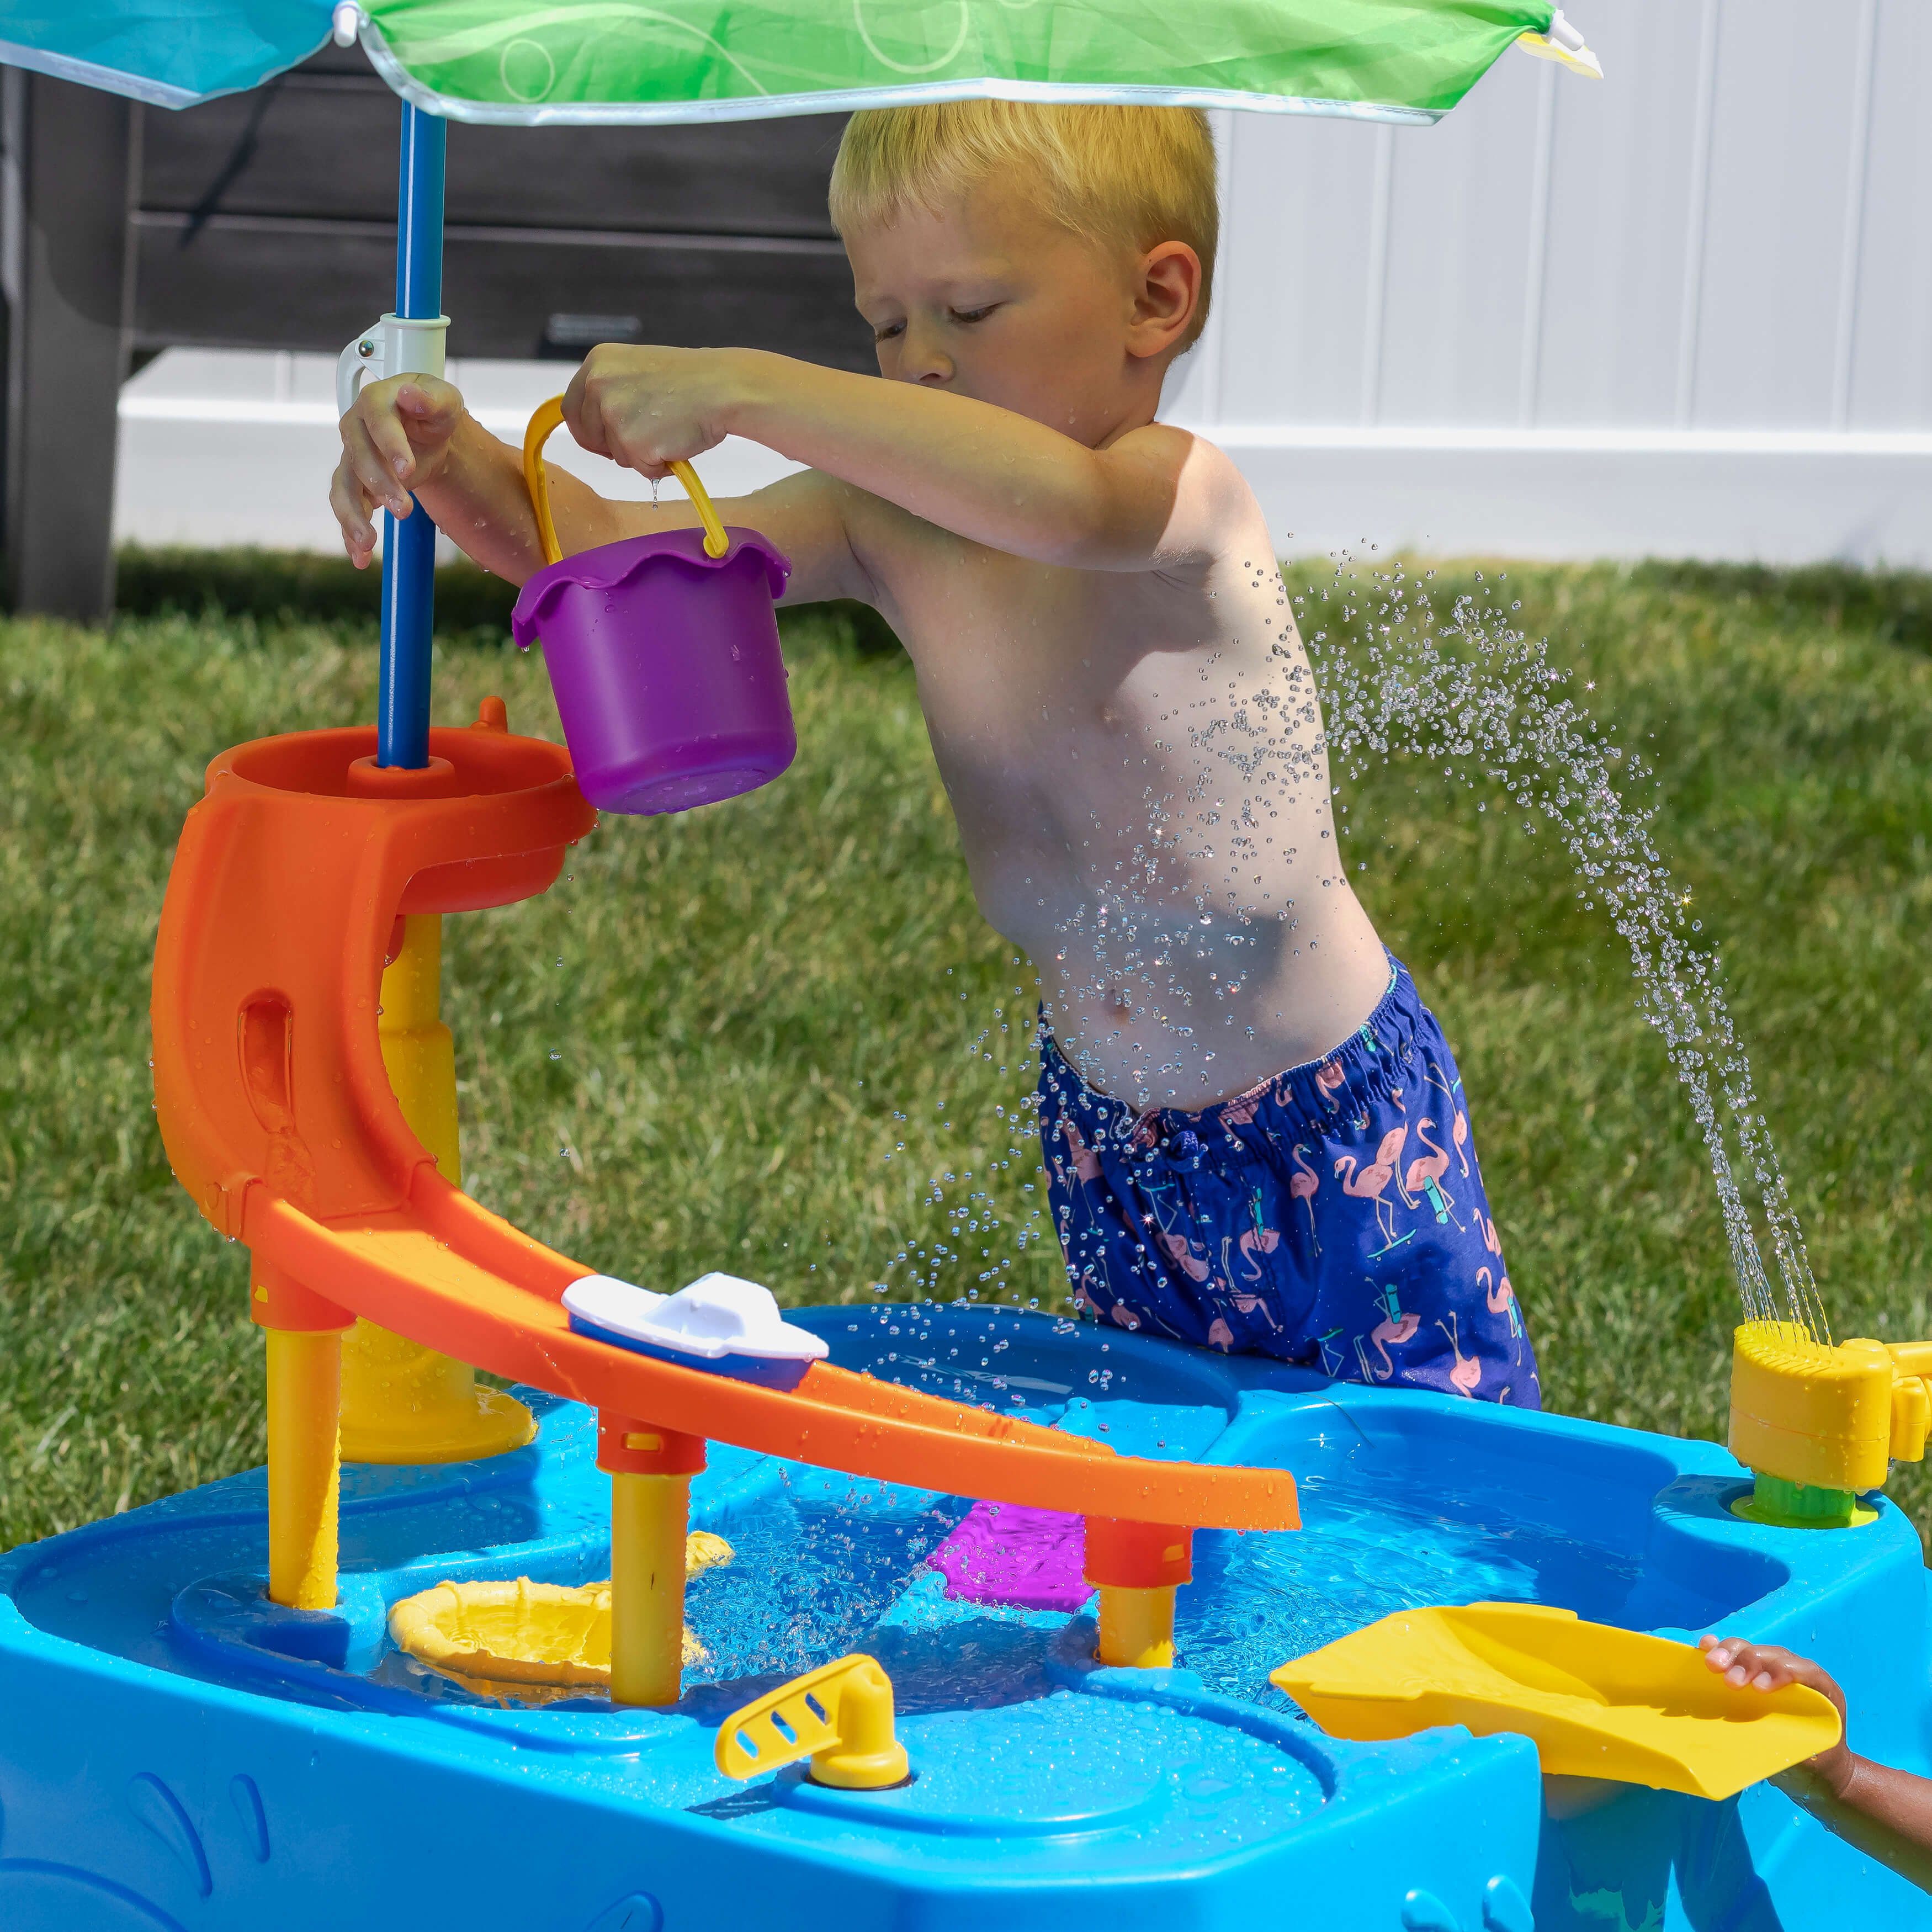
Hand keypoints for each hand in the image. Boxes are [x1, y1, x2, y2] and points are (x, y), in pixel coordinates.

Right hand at [331, 375, 465, 567]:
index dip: (391, 446)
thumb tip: (409, 393)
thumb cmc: (434, 409)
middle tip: (405, 510)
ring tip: (369, 544)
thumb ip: (430, 397)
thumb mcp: (443, 399)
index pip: (379, 423)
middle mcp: (356, 429)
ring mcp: (351, 457)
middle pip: (358, 458)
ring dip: (353, 516)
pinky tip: (359, 557)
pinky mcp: (354, 482)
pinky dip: (349, 533)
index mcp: (376, 402)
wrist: (427, 428)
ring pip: (344, 487)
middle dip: (379, 486)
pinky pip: (346, 508)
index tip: (410, 470)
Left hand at [561, 345, 741, 478]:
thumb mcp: (637, 372)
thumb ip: (611, 390)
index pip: (571, 409)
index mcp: (597, 363)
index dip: (588, 429)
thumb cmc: (690, 381)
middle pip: (588, 436)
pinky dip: (659, 465)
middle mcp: (598, 386)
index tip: (604, 438)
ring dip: (641, 454)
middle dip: (613, 445)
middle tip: (644, 438)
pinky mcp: (633, 443)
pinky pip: (641, 469)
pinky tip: (676, 442)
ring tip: (668, 430)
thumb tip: (596, 424)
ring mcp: (614, 415)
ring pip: (616, 455)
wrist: (721, 388)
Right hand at [1700, 1634, 1852, 1793]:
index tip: (1758, 1689)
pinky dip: (1720, 1649)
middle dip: (1749, 1663)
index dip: (1781, 1672)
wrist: (1817, 1772)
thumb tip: (1761, 1739)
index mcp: (1823, 1692)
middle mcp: (1799, 1674)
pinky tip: (1704, 1648)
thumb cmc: (1818, 1767)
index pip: (1804, 1671)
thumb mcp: (1810, 1760)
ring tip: (1711, 1665)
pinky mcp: (1753, 1673)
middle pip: (1773, 1655)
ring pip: (1752, 1650)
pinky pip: (1737, 1654)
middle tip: (1730, 1682)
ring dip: (1730, 1653)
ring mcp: (1773, 1671)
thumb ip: (1791, 1746)